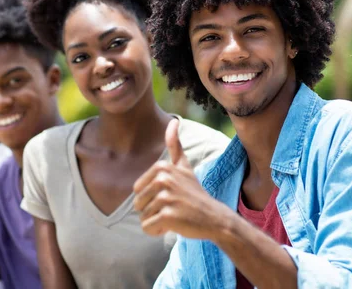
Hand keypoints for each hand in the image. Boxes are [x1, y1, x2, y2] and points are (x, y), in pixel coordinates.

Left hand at [133, 119, 230, 238]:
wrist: (214, 217)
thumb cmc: (194, 193)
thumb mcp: (184, 166)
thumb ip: (175, 145)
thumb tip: (172, 120)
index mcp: (162, 167)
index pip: (137, 190)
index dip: (151, 198)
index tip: (170, 196)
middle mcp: (163, 179)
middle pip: (138, 203)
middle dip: (152, 211)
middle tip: (173, 208)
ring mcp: (166, 197)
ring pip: (142, 216)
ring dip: (155, 221)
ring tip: (174, 216)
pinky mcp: (168, 215)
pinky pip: (147, 227)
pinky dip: (157, 231)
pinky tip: (173, 226)